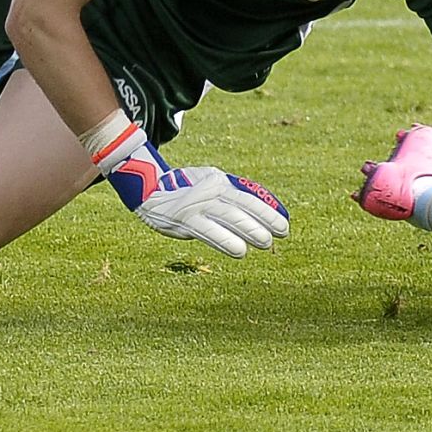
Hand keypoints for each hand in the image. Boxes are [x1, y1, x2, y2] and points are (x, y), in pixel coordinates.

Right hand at [98, 125, 288, 257]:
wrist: (147, 188)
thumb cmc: (185, 189)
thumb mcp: (208, 184)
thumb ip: (230, 194)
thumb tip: (261, 209)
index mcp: (218, 181)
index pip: (248, 195)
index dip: (267, 209)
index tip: (285, 221)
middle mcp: (210, 191)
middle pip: (242, 206)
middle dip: (264, 219)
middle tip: (282, 232)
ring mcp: (197, 205)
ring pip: (228, 217)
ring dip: (249, 230)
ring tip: (266, 243)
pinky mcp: (185, 221)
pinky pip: (209, 231)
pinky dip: (226, 240)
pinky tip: (239, 250)